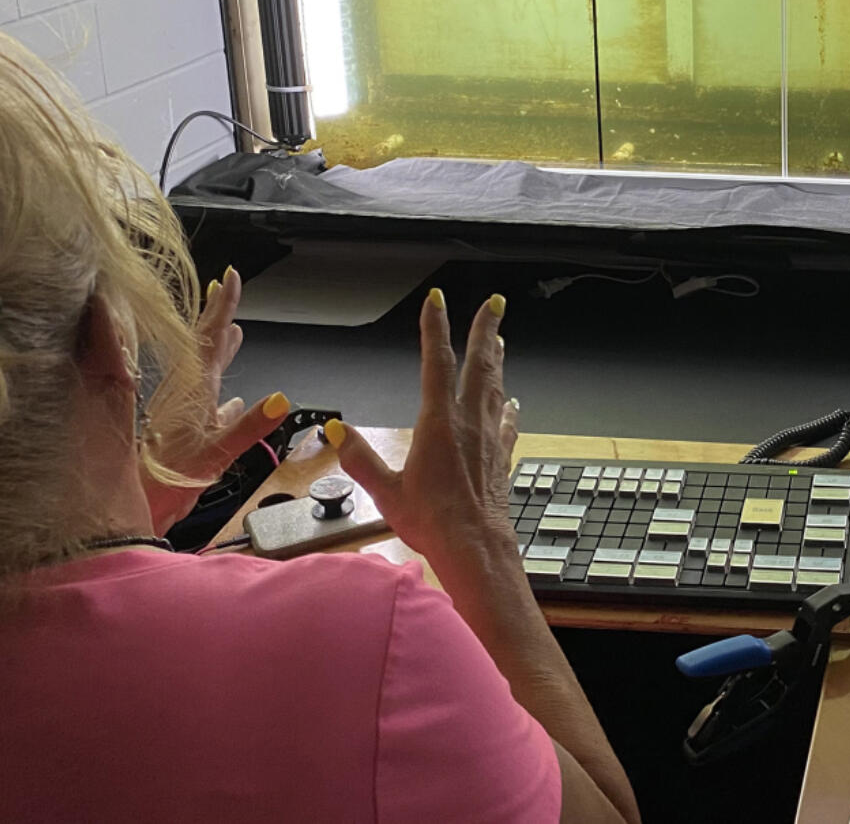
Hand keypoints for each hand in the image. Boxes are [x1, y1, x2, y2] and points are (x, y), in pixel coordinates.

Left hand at [141, 267, 290, 533]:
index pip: (209, 339)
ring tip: (231, 332)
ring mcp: (175, 412)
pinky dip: (213, 390)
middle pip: (202, 348)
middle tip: (226, 291)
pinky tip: (227, 401)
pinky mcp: (173, 431)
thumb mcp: (215, 456)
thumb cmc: (164, 485)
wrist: (127, 512)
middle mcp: (181, 396)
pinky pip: (198, 400)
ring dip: (216, 350)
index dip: (222, 307)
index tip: (229, 277)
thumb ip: (248, 428)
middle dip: (217, 318)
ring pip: (199, 372)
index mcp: (192, 393)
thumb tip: (279, 400)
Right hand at [324, 288, 518, 561]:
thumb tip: (337, 432)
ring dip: (496, 361)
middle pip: (479, 364)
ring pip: (495, 388)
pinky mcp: (500, 459)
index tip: (436, 300)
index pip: (436, 362)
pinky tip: (512, 405)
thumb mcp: (386, 491)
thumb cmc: (431, 523)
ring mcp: (489, 439)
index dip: (435, 328)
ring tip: (499, 341)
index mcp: (438, 423)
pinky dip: (507, 409)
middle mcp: (469, 423)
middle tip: (496, 303)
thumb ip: (360, 458)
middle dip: (486, 329)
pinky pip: (506, 424)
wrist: (475, 550)